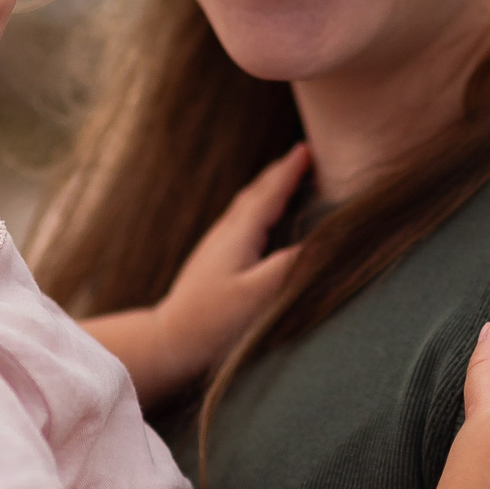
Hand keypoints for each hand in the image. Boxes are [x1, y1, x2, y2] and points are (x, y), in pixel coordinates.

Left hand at [149, 143, 309, 385]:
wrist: (168, 341)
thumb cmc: (213, 322)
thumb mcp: (257, 296)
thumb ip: (288, 266)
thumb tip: (321, 240)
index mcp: (239, 234)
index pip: (269, 193)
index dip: (290, 171)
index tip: (308, 147)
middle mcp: (226, 233)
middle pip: (256, 193)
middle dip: (280, 172)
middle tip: (304, 154)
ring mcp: (216, 245)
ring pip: (247, 206)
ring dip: (269, 188)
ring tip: (288, 178)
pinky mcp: (213, 260)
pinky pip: (242, 221)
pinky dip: (259, 208)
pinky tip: (262, 220)